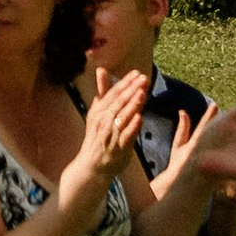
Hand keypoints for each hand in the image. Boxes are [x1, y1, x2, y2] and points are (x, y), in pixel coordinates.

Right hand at [75, 68, 147, 192]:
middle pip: (118, 103)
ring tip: (142, 93)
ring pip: (122, 117)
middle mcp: (102, 121)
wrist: (91, 166)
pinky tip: (140, 118)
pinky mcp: (117, 148)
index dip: (125, 82)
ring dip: (132, 105)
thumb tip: (101, 70)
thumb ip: (103, 91)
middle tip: (143, 79)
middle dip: (131, 90)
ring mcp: (109, 135)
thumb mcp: (97, 112)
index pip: (113, 93)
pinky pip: (125, 136)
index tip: (136, 73)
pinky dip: (132, 127)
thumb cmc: (97, 137)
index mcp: (98, 111)